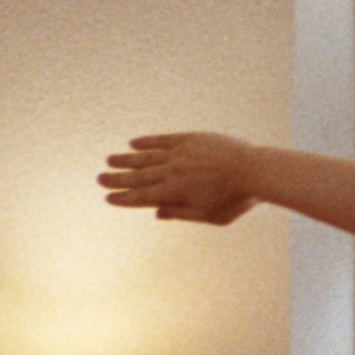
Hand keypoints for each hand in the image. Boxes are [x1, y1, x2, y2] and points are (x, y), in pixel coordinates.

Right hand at [99, 133, 263, 224]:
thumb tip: (156, 213)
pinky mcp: (191, 139)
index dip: (123, 198)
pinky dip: (147, 142)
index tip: (108, 198)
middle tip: (99, 179)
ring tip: (109, 160)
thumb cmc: (236, 199)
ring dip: (126, 159)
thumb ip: (181, 214)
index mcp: (176, 193)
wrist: (255, 170)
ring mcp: (181, 153)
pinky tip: (133, 142)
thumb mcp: (209, 216)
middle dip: (117, 179)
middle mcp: (173, 172)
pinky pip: (163, 140)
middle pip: (138, 176)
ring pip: (146, 157)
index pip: (142, 197)